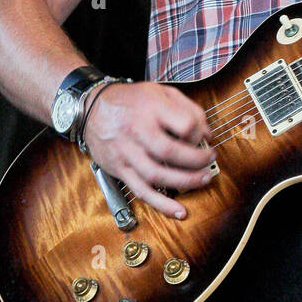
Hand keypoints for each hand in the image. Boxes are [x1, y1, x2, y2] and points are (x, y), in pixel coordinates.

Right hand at [82, 82, 215, 219]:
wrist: (91, 108)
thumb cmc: (130, 100)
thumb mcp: (160, 91)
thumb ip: (187, 108)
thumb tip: (207, 133)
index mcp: (150, 108)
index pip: (184, 125)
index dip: (200, 133)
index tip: (204, 137)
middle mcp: (137, 131)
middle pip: (172, 152)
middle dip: (197, 160)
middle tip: (210, 159)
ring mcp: (127, 153)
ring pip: (158, 174)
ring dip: (185, 181)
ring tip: (203, 179)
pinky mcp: (120, 169)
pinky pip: (142, 191)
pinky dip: (161, 204)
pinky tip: (178, 211)